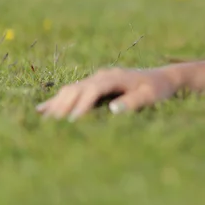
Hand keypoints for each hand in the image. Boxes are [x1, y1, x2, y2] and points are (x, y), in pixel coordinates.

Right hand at [36, 67, 178, 120]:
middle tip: (49, 128)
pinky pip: (72, 92)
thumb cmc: (158, 89)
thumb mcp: (151, 96)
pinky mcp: (95, 85)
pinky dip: (57, 101)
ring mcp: (97, 79)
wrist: (163, 78)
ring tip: (42, 123)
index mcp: (114, 77)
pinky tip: (41, 111)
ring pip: (70, 90)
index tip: (71, 122)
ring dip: (57, 105)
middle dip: (63, 107)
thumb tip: (113, 108)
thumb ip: (134, 101)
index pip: (93, 90)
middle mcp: (102, 76)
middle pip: (76, 89)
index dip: (81, 106)